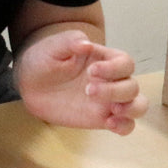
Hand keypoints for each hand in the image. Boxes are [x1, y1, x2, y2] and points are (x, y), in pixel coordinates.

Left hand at [14, 30, 146, 134]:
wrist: (30, 84)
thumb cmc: (44, 60)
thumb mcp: (52, 47)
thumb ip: (70, 41)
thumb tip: (86, 44)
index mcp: (104, 59)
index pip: (124, 63)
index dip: (114, 68)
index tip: (92, 71)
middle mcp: (112, 79)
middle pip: (132, 86)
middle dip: (114, 90)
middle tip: (88, 90)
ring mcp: (109, 100)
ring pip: (137, 105)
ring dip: (131, 109)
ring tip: (112, 111)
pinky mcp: (102, 118)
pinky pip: (126, 125)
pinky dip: (125, 126)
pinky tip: (110, 124)